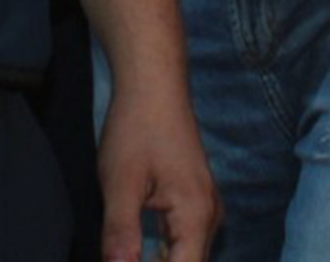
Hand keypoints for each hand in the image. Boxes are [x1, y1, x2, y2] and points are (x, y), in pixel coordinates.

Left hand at [99, 73, 220, 261]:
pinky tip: (139, 254)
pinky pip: (184, 241)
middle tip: (122, 259)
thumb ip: (121, 233)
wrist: (153, 85)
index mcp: (195, 215)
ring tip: (128, 257)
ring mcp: (205, 207)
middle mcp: (209, 216)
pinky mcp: (195, 201)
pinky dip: (164, 254)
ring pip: (188, 257)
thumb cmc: (136, 127)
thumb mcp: (120, 182)